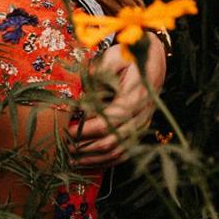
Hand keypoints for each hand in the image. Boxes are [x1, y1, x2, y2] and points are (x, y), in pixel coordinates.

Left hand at [72, 38, 165, 169]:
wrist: (153, 59)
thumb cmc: (128, 57)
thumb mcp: (111, 58)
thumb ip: (96, 78)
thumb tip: (80, 102)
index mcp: (136, 96)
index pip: (109, 120)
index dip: (86, 128)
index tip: (67, 129)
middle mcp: (142, 115)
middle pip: (113, 140)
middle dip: (86, 146)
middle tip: (65, 146)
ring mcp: (143, 125)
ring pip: (119, 151)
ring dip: (95, 158)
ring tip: (73, 159)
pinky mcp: (140, 131)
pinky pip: (125, 153)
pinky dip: (106, 161)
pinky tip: (89, 161)